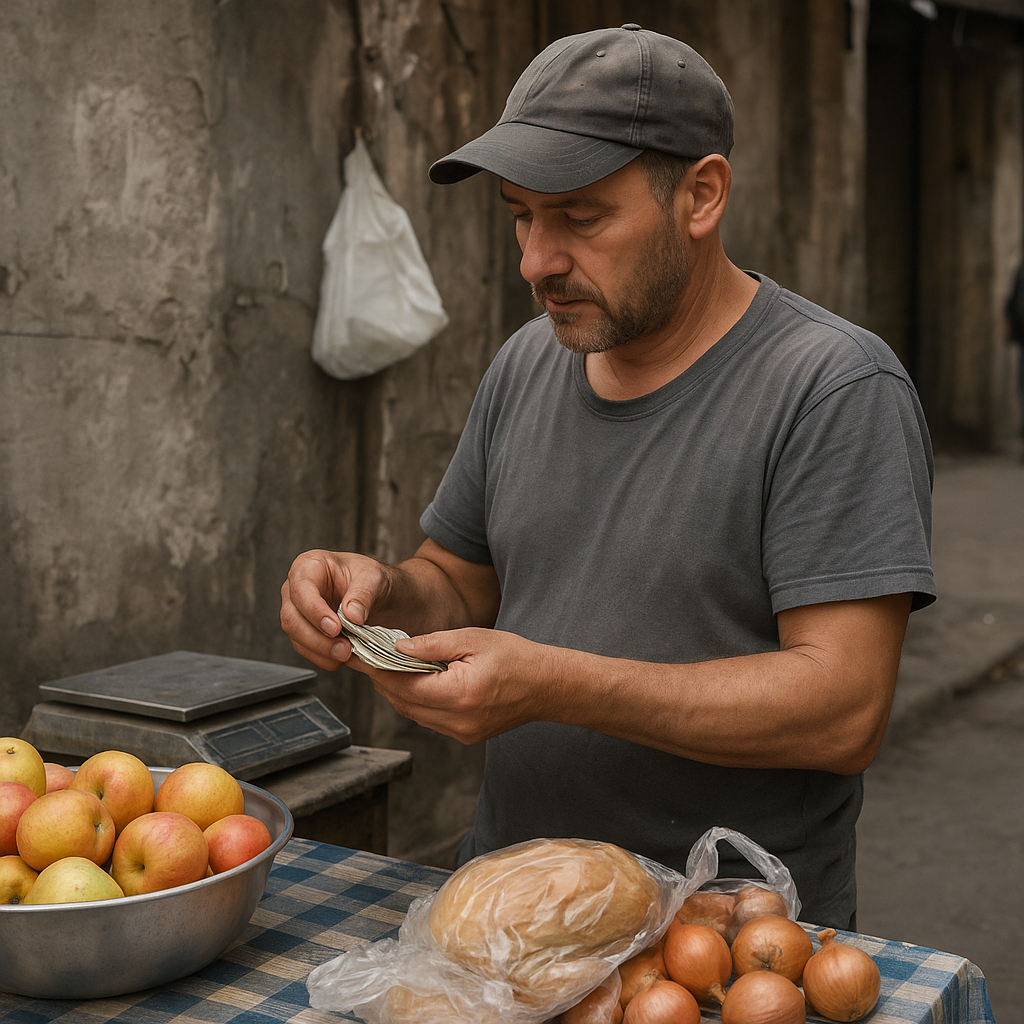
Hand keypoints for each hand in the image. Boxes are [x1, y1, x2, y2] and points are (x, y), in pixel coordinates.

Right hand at [280, 549, 392, 670]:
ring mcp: (297, 611)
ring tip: (346, 654)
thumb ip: (363, 594)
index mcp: (308, 566)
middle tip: (344, 648)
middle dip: (317, 637)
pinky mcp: (303, 630)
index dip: (315, 611)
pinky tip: (341, 658)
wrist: (376, 592)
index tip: (335, 627)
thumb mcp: (373, 577)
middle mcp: (296, 588)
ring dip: (320, 650)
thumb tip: (352, 616)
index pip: (301, 590)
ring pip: (296, 636)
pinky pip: (305, 648)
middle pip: (292, 617)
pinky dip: (322, 657)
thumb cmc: (368, 577)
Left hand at [366, 628, 551, 744]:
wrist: (547, 686)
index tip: (360, 653)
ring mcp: (461, 733)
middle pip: (404, 702)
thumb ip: (433, 643)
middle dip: (382, 679)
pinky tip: (411, 681)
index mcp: (460, 694)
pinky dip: (415, 700)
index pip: (405, 684)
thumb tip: (398, 647)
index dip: (379, 668)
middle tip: (365, 657)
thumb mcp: (474, 638)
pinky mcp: (465, 736)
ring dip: (396, 691)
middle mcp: (458, 720)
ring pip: (413, 713)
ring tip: (383, 666)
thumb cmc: (516, 657)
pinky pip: (428, 719)